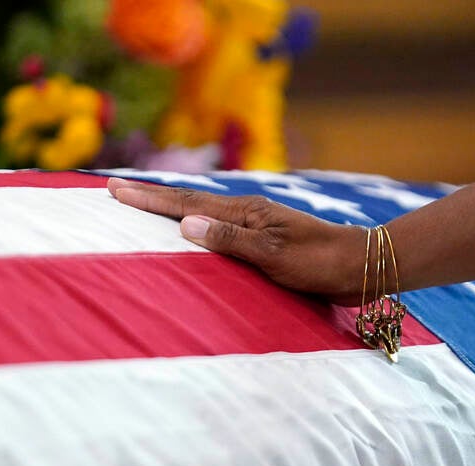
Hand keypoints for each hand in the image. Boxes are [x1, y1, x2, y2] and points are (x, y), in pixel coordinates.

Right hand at [108, 178, 365, 303]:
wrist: (360, 266)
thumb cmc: (319, 262)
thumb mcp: (273, 255)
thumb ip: (230, 240)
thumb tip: (185, 223)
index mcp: (244, 212)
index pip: (185, 203)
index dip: (148, 199)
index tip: (114, 190)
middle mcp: (246, 214)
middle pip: (188, 203)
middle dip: (151, 199)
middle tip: (116, 191)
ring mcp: (255, 227)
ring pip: (203, 215)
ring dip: (171, 210)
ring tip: (144, 207)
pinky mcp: (264, 243)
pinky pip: (219, 231)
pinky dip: (196, 227)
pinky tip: (193, 234)